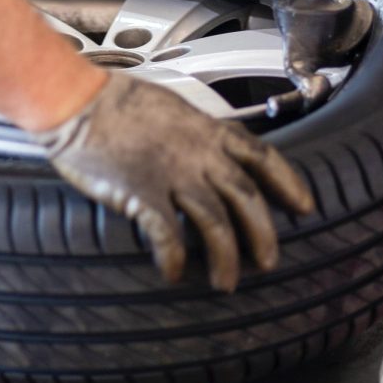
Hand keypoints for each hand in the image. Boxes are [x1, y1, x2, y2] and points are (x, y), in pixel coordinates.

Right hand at [36, 74, 312, 290]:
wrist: (78, 101)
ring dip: (225, 257)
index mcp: (206, 130)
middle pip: (246, 198)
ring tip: (226, 282)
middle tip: (268, 261)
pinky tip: (172, 273)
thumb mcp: (169, 106)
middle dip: (262, 233)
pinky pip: (167, 235)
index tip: (303, 206)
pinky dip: (173, 258)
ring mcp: (172, 174)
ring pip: (215, 223)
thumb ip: (193, 131)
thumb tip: (206, 148)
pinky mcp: (142, 194)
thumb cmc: (116, 100)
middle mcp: (198, 154)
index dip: (287, 183)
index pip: (262, 156)